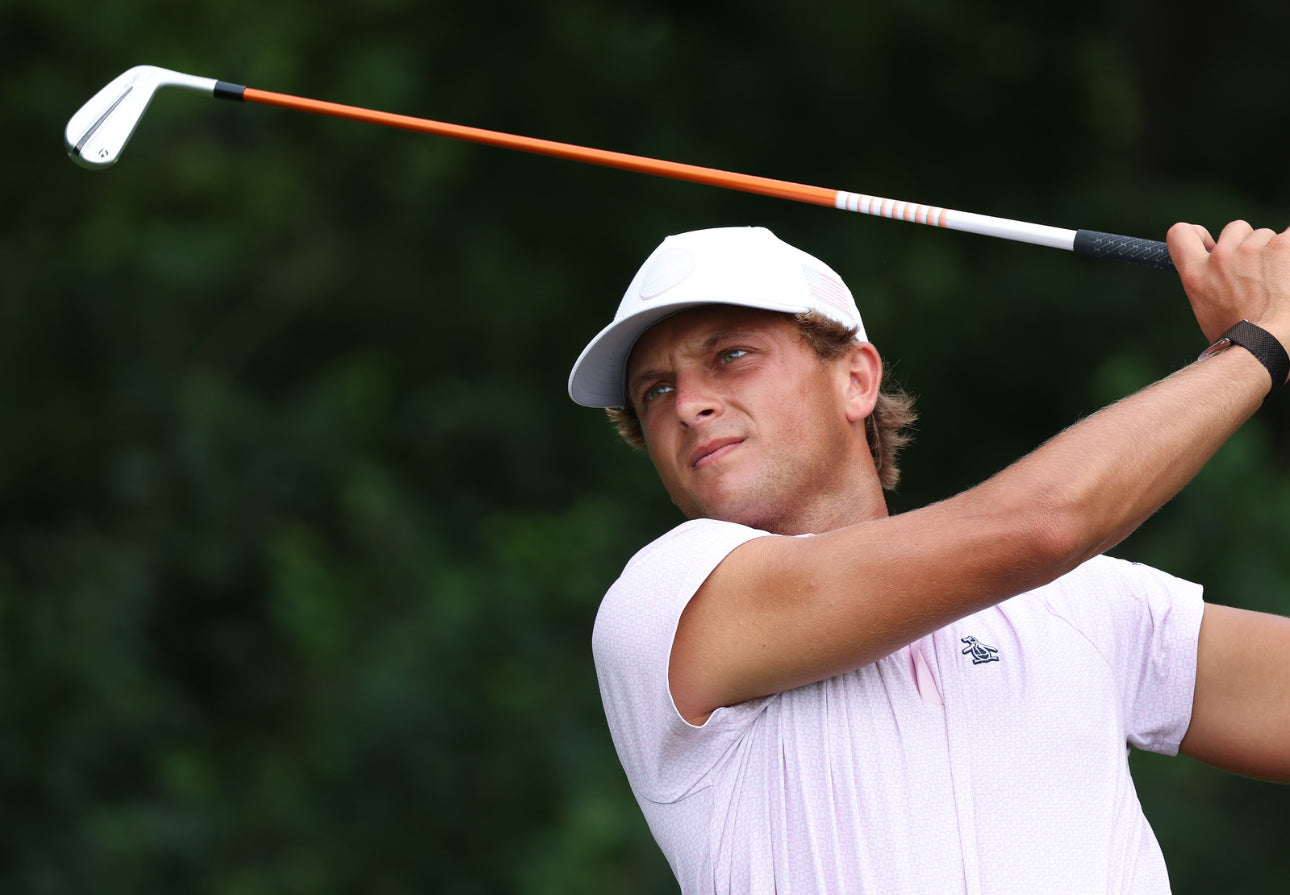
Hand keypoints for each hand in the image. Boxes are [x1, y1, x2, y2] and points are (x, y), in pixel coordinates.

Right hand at [1167, 220, 1289, 344]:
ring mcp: (1252, 249)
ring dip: (1274, 251)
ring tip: (1280, 283)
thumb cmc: (1243, 341)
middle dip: (1248, 247)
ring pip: (1266, 234)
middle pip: (1236, 230)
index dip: (1197, 233)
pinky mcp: (1283, 246)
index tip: (1210, 242)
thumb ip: (1210, 287)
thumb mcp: (1209, 314)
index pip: (1180, 234)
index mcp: (1196, 275)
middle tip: (1260, 277)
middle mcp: (1219, 257)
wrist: (1267, 347)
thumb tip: (1220, 281)